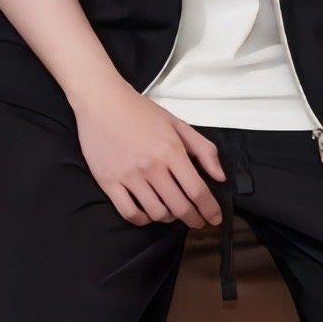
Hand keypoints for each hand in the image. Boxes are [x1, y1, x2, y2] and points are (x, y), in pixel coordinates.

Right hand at [70, 76, 225, 227]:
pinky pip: (130, 213)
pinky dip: (143, 219)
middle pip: (179, 207)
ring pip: (156, 213)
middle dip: (193, 219)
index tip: (215, 219)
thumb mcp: (176, 123)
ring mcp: (129, 175)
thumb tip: (220, 177)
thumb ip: (202, 148)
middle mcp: (152, 166)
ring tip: (171, 213)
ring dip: (168, 218)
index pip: (197, 190)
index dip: (209, 209)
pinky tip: (147, 213)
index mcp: (170, 150)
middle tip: (196, 221)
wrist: (102, 100)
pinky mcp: (108, 181)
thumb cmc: (141, 111)